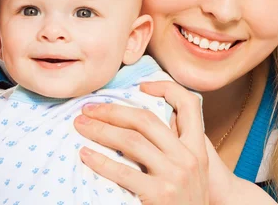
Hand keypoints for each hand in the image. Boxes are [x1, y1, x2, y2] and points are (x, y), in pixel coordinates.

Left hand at [74, 80, 207, 203]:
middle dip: (112, 111)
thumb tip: (140, 121)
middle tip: (88, 109)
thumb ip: (175, 145)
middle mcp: (188, 158)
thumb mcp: (192, 170)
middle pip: (146, 120)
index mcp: (196, 148)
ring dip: (100, 130)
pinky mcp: (160, 196)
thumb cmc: (186, 201)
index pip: (189, 104)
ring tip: (81, 127)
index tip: (141, 85)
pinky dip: (100, 161)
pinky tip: (86, 155)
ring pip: (131, 141)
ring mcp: (175, 176)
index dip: (165, 88)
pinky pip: (123, 172)